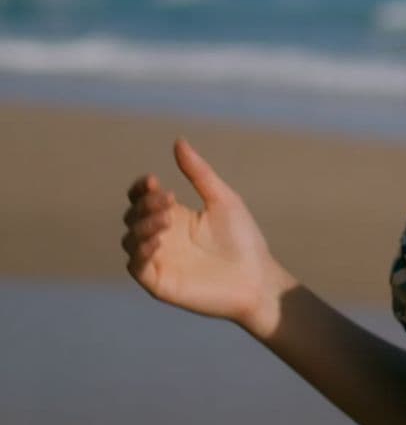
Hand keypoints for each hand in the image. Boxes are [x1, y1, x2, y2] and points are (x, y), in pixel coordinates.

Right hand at [122, 139, 291, 336]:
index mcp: (175, 216)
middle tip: (169, 200)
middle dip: (144, 204)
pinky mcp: (160, 283)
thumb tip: (178, 141)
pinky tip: (158, 240)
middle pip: (133, 216)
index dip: (141, 188)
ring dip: (142, 225)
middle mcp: (163, 237)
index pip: (142, 199)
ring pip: (130, 240)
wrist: (257, 278)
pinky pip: (136, 267)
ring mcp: (160, 260)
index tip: (153, 181)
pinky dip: (140, 251)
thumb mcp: (222, 199)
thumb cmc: (243, 238)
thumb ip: (198, 173)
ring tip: (166, 219)